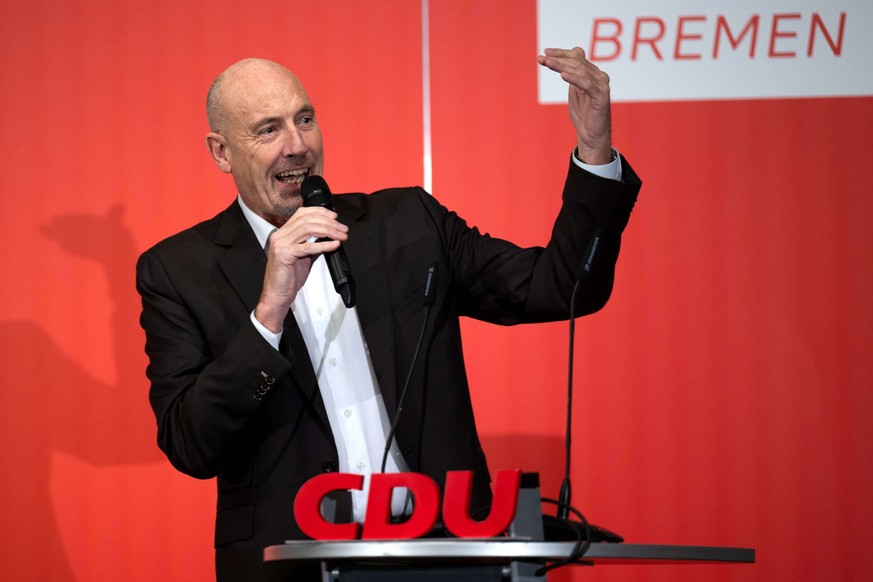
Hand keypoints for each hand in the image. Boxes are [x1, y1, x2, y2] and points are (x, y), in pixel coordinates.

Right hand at [254, 206, 348, 331]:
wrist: (277, 294)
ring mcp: (281, 244)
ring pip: (308, 228)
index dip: (320, 212)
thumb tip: (329, 236)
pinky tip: (334, 245)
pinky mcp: (285, 255)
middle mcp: (280, 236)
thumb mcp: (303, 256)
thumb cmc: (289, 277)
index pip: (302, 213)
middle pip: (307, 219)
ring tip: (341, 236)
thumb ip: (312, 244)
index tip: (334, 217)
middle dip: (329, 222)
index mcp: (283, 233)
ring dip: (329, 230)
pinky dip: (324, 244)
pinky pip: (308, 246)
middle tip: (343, 229)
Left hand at [537, 47, 611, 163]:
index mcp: (593, 74)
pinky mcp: (601, 97)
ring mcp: (601, 86)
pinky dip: (575, 79)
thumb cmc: (584, 114)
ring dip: (562, 66)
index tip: (545, 52)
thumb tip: (576, 50)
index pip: (577, 58)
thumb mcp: (575, 90)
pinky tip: (563, 75)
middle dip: (558, 59)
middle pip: (577, 63)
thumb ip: (574, 73)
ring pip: (580, 71)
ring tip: (548, 63)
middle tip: (542, 58)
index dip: (561, 54)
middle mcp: (599, 77)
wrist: (591, 136)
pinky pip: (587, 85)